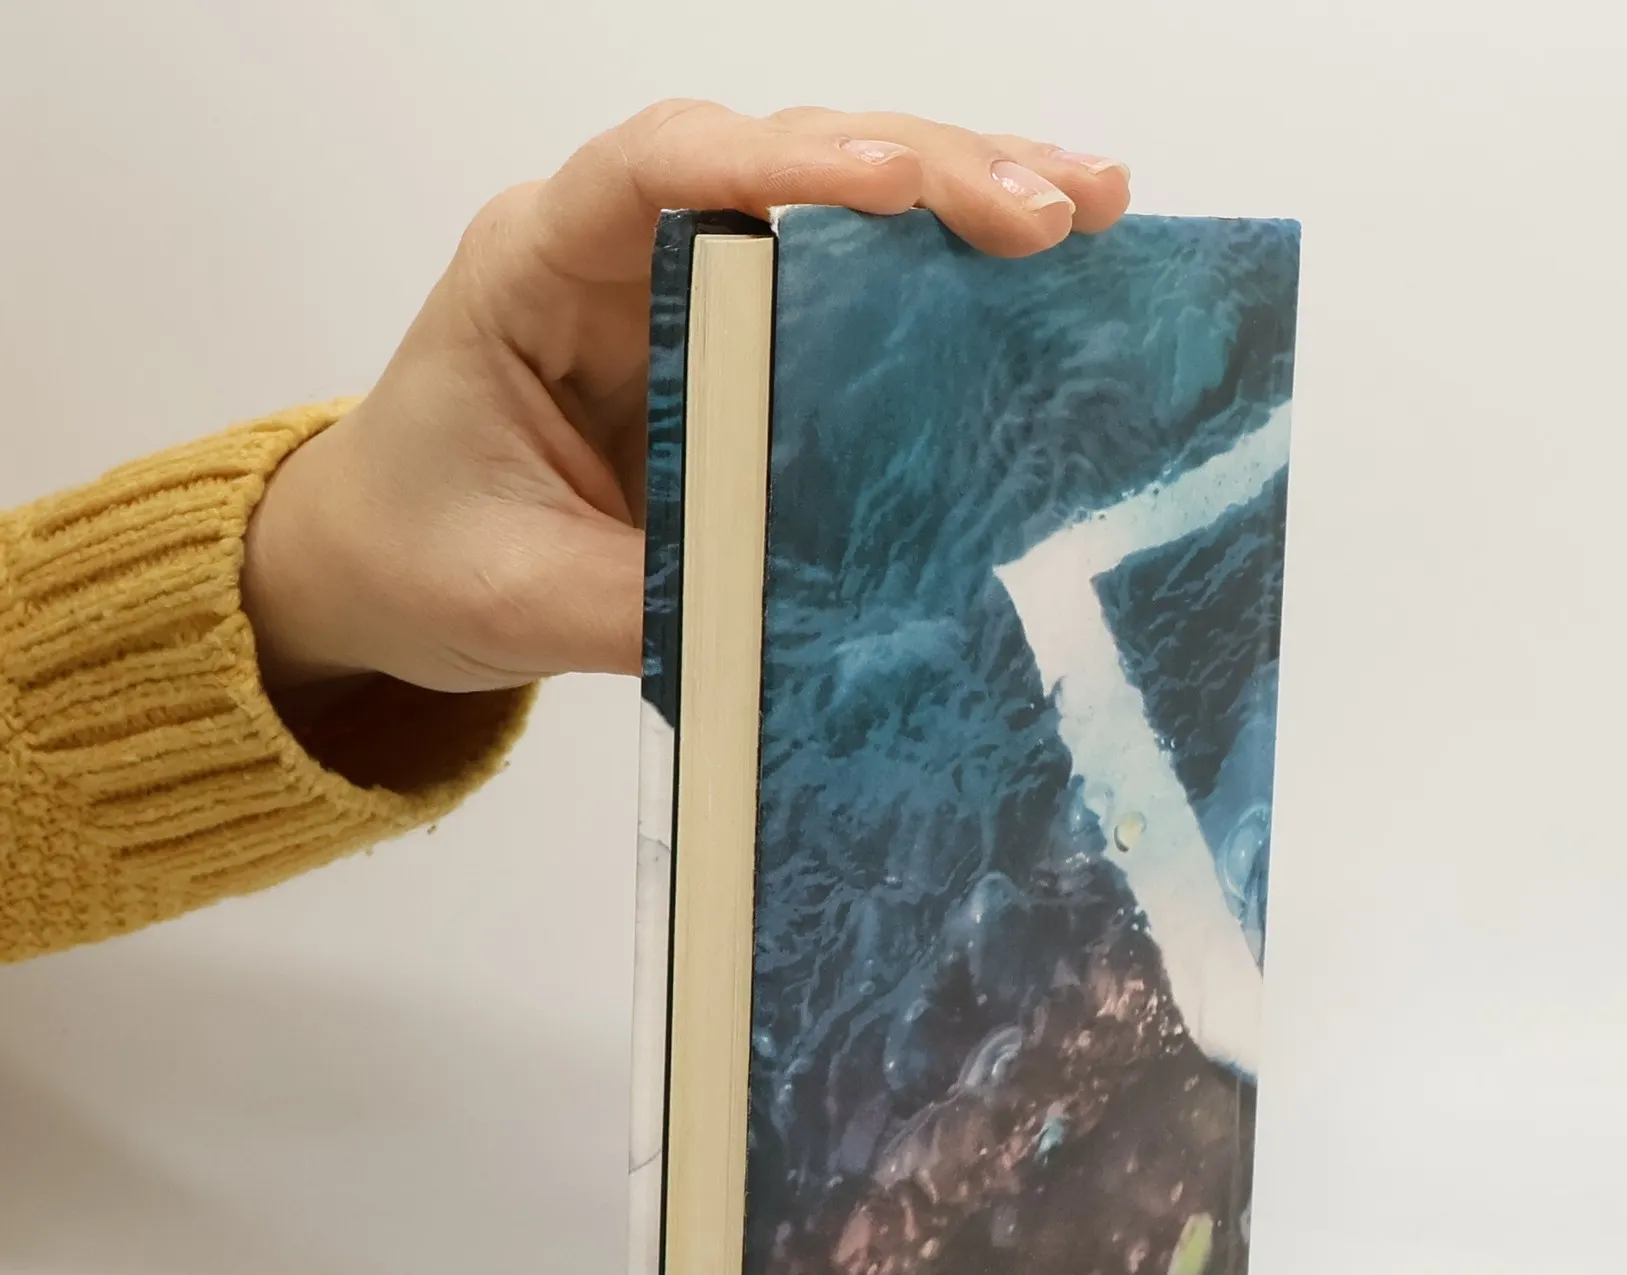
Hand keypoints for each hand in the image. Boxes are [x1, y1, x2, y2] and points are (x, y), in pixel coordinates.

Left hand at [242, 101, 1130, 695]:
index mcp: (536, 265)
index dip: (780, 164)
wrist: (392, 567)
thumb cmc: (424, 554)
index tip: (892, 188)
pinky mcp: (744, 348)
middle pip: (781, 157)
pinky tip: (1047, 278)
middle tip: (1055, 208)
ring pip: (836, 204)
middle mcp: (624, 248)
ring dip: (966, 195)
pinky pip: (850, 291)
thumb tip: (811, 623)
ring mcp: (692, 289)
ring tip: (1092, 209)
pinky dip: (946, 282)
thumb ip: (647, 603)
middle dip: (927, 169)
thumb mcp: (517, 595)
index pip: (658, 167)